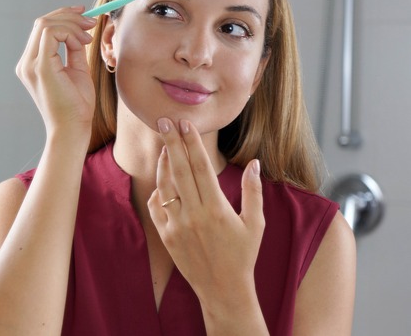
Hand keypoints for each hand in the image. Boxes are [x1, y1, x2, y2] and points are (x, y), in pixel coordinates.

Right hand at [16, 6, 97, 140]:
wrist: (73, 130)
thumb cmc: (76, 106)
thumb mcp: (77, 70)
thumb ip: (73, 49)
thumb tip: (80, 29)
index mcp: (32, 64)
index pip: (41, 29)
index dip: (63, 17)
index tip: (85, 18)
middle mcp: (26, 63)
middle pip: (41, 22)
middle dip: (68, 16)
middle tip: (90, 21)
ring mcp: (30, 65)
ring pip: (45, 24)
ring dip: (71, 24)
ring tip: (88, 37)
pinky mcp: (40, 68)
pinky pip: (51, 34)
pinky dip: (70, 33)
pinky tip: (83, 43)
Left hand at [147, 118, 264, 307]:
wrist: (223, 289)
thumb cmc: (243, 255)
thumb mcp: (255, 223)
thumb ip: (253, 191)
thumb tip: (254, 163)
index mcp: (216, 208)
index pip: (201, 166)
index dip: (192, 142)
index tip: (185, 123)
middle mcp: (194, 214)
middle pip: (179, 169)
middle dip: (171, 142)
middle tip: (163, 121)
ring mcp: (177, 225)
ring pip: (164, 186)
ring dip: (163, 164)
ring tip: (164, 146)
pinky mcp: (166, 236)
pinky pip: (156, 207)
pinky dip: (157, 192)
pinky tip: (163, 182)